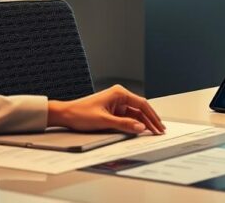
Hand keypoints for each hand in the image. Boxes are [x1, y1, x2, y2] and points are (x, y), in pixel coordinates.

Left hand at [47, 85, 165, 134]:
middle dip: (150, 120)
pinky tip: (140, 130)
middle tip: (159, 130)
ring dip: (143, 123)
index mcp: (119, 93)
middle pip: (140, 109)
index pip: (142, 104)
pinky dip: (134, 124)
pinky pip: (127, 117)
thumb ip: (124, 124)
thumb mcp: (104, 121)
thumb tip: (140, 128)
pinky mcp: (113, 110)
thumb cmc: (80, 113)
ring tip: (153, 132)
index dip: (152, 116)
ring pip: (135, 114)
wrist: (65, 115)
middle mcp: (119, 96)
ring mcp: (116, 103)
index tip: (158, 126)